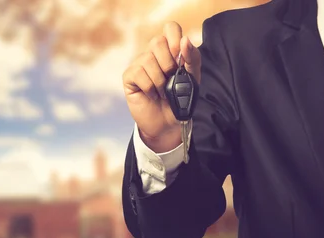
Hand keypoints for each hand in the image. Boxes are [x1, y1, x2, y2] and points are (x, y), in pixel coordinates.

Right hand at [122, 21, 200, 152]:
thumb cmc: (180, 100)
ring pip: (148, 59)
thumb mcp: (193, 79)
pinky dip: (150, 88)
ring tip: (162, 92)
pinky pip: (139, 73)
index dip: (175, 40)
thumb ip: (192, 59)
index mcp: (170, 50)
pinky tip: (152, 95)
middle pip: (157, 41)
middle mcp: (153, 54)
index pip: (170, 28)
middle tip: (171, 79)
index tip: (179, 58)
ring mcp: (139, 64)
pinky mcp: (129, 77)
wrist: (169, 124)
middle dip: (168, 64)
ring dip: (160, 81)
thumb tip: (185, 40)